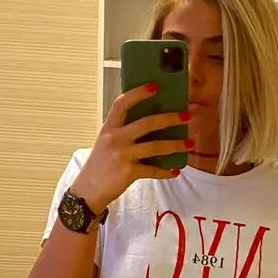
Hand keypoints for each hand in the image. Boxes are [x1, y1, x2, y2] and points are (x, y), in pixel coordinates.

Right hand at [70, 83, 192, 213]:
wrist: (88, 191)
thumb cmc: (101, 164)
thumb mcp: (107, 142)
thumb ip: (123, 131)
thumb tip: (154, 122)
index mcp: (109, 127)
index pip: (122, 104)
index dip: (138, 93)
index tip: (155, 86)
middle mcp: (115, 138)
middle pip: (147, 123)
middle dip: (170, 119)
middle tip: (186, 116)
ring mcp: (122, 155)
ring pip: (155, 146)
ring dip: (175, 145)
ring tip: (190, 143)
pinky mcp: (128, 172)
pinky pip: (153, 170)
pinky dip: (166, 171)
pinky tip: (175, 171)